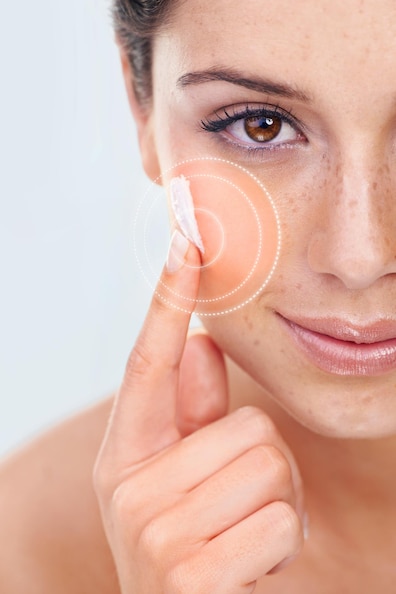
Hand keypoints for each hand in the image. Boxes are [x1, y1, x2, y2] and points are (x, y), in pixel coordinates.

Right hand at [94, 230, 304, 593]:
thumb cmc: (193, 541)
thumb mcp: (184, 477)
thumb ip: (191, 413)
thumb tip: (199, 346)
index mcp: (126, 453)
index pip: (147, 361)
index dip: (169, 298)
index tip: (187, 240)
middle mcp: (127, 487)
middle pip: (250, 425)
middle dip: (265, 465)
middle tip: (239, 505)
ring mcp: (153, 535)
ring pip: (271, 468)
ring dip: (276, 505)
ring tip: (243, 535)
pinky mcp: (190, 578)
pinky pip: (278, 522)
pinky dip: (280, 544)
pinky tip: (250, 570)